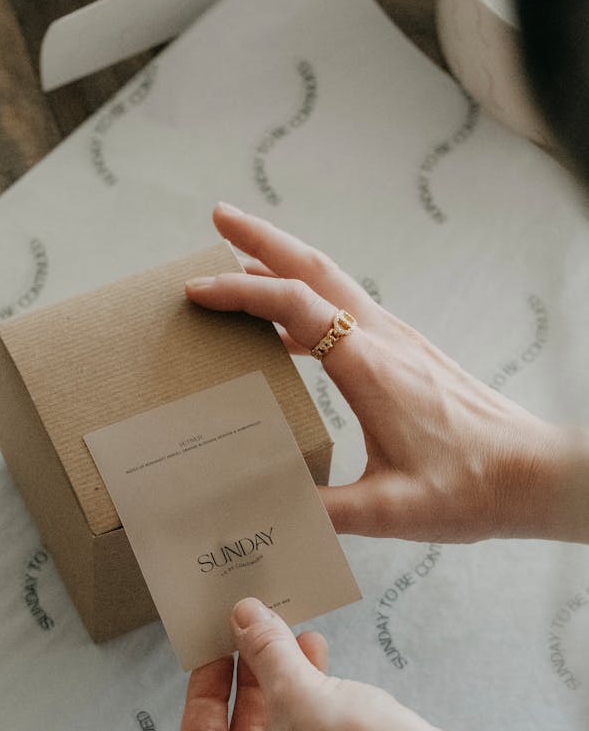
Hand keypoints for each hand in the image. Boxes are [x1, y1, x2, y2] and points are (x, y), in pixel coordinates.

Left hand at [179, 597, 431, 730]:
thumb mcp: (297, 687)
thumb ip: (264, 649)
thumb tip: (245, 617)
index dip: (208, 686)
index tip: (220, 651)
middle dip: (258, 685)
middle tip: (264, 641)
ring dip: (291, 700)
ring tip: (308, 648)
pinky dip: (318, 729)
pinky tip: (336, 685)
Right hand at [185, 204, 579, 542]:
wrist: (533, 474)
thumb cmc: (470, 488)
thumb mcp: (388, 511)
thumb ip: (322, 511)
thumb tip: (260, 508)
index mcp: (370, 367)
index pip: (294, 308)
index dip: (241, 293)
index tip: (197, 291)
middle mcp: (384, 340)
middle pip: (314, 268)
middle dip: (262, 240)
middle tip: (218, 219)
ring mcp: (399, 342)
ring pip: (333, 284)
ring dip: (285, 265)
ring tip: (241, 262)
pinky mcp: (408, 355)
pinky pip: (348, 312)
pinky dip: (309, 304)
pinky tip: (289, 334)